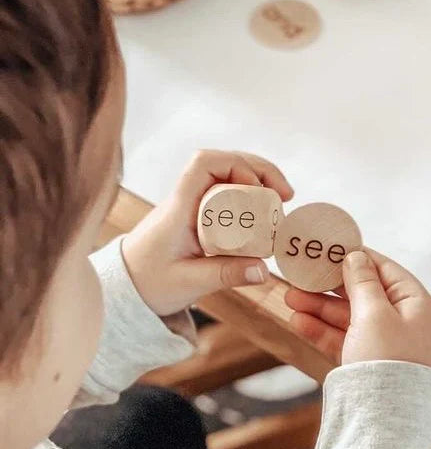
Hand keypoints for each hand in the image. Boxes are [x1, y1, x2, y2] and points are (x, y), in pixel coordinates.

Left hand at [122, 149, 293, 315]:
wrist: (125, 287)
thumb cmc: (148, 283)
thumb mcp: (188, 283)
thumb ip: (225, 275)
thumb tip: (264, 270)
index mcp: (178, 207)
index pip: (204, 163)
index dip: (238, 166)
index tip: (259, 191)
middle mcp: (185, 197)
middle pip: (225, 161)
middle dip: (260, 171)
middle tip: (286, 196)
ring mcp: (192, 202)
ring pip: (229, 172)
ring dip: (258, 179)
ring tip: (281, 202)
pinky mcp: (199, 211)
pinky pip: (228, 189)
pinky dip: (250, 193)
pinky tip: (265, 211)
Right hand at [285, 248, 430, 367]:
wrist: (384, 421)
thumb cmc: (387, 360)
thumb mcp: (375, 313)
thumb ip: (363, 282)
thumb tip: (356, 257)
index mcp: (416, 304)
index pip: (385, 270)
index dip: (357, 257)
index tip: (330, 249)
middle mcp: (403, 321)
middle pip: (363, 293)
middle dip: (330, 285)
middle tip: (302, 275)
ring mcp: (383, 342)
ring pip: (348, 316)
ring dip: (319, 307)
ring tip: (290, 297)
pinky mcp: (366, 361)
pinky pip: (342, 338)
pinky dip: (321, 329)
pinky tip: (298, 321)